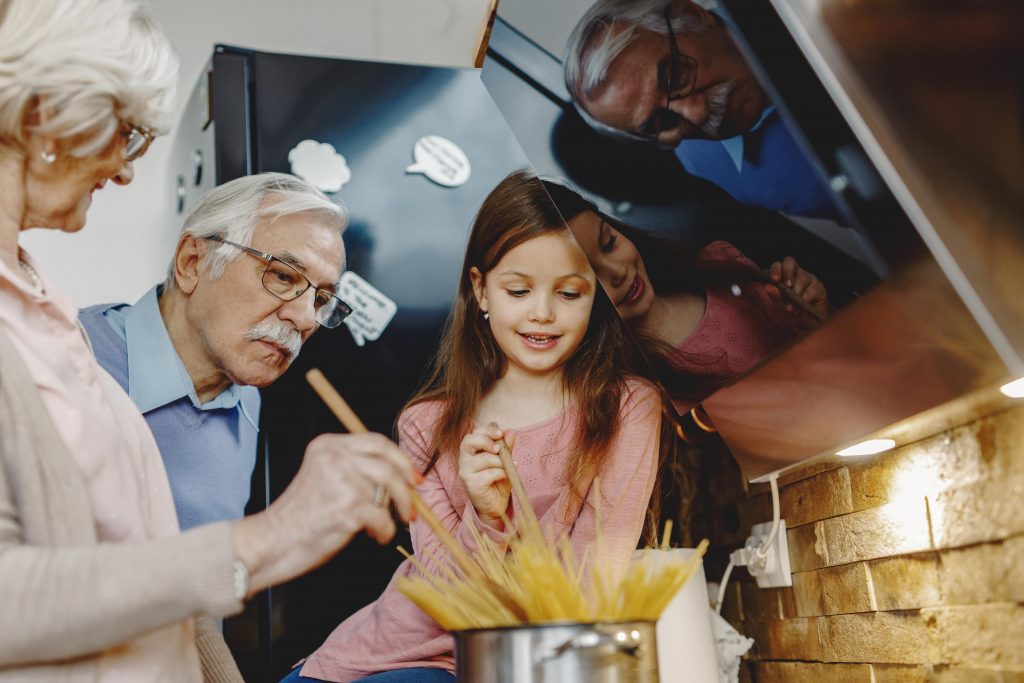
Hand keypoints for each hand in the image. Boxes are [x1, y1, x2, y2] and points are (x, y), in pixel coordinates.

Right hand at [231, 432, 418, 595]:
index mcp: (328, 445)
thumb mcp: (324, 477)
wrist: (272, 542)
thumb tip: (400, 476)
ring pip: (389, 491)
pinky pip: (383, 518)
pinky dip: (384, 531)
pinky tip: (374, 536)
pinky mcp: (348, 507)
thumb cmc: (300, 517)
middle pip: (389, 464)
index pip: (377, 442)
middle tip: (412, 507)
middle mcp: (335, 457)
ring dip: (395, 512)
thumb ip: (354, 469)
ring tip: (389, 525)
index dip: (401, 459)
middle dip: (406, 488)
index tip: (413, 477)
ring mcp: (343, 481)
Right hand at [458, 425, 514, 529]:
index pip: (473, 434)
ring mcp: (465, 472)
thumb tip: (510, 432)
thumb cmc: (497, 481)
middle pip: (469, 441)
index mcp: (470, 451)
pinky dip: (501, 473)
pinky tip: (507, 475)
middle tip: (499, 448)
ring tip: (509, 466)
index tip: (501, 433)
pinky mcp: (471, 484)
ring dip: (500, 461)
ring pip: (483, 458)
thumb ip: (506, 447)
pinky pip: (489, 473)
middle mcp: (464, 459)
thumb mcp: (505, 461)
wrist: (495, 505)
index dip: (487, 431)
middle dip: (487, 441)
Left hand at [768, 256, 828, 322]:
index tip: (773, 280)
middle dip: (786, 273)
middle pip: (789, 262)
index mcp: (782, 275)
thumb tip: (767, 286)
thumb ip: (775, 296)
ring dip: (795, 292)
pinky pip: (811, 290)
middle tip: (784, 285)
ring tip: (790, 306)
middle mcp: (795, 273)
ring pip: (801, 278)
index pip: (777, 265)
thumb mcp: (780, 306)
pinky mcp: (819, 288)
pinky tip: (800, 307)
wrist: (809, 324)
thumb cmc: (791, 312)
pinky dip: (804, 299)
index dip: (775, 270)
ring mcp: (808, 278)